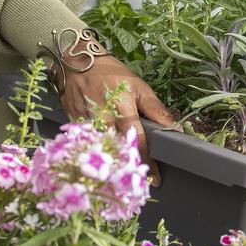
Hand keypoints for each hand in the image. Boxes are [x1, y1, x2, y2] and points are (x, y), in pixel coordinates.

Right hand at [58, 55, 174, 184]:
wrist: (75, 63)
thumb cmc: (110, 73)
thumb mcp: (137, 85)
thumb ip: (154, 108)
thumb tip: (171, 126)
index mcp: (122, 107)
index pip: (137, 139)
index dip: (147, 160)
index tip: (155, 177)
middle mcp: (102, 118)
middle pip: (118, 150)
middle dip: (130, 168)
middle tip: (141, 183)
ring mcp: (85, 124)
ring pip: (102, 151)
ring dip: (114, 165)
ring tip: (124, 178)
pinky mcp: (73, 126)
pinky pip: (88, 146)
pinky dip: (98, 155)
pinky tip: (105, 164)